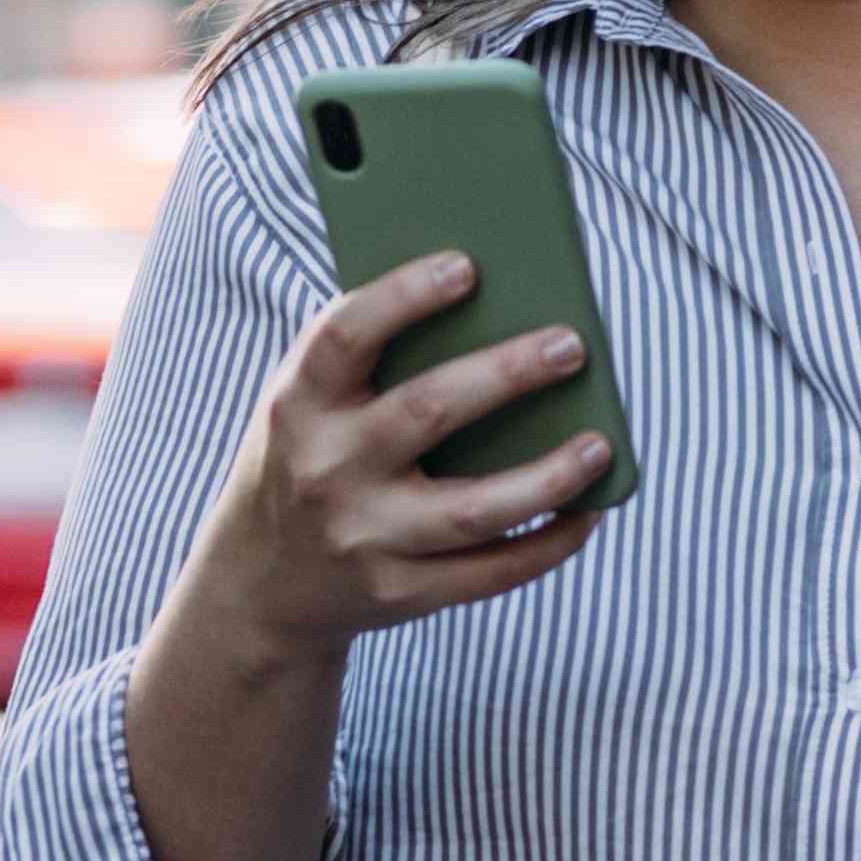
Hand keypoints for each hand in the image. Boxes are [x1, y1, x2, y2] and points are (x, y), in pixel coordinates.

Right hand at [175, 254, 614, 661]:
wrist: (260, 585)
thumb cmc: (310, 459)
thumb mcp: (306, 406)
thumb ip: (370, 360)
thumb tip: (498, 307)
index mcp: (297, 405)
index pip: (344, 337)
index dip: (404, 296)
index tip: (468, 266)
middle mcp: (326, 470)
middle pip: (426, 412)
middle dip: (506, 374)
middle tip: (571, 344)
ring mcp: (363, 539)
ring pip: (474, 509)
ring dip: (549, 477)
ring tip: (600, 444)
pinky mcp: (399, 594)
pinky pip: (490, 573)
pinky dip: (548, 544)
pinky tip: (589, 511)